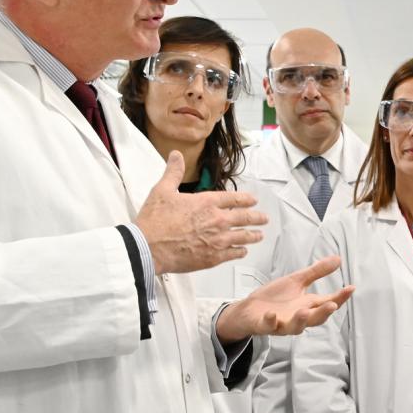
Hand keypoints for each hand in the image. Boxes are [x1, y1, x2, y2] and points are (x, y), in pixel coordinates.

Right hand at [136, 151, 267, 273]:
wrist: (148, 247)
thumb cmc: (155, 220)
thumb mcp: (162, 190)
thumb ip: (173, 172)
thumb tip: (176, 155)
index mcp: (207, 202)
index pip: (234, 199)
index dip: (246, 199)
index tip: (253, 201)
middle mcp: (217, 220)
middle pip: (245, 218)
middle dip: (257, 218)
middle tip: (264, 219)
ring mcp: (218, 240)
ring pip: (243, 236)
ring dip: (253, 235)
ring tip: (259, 235)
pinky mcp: (214, 257)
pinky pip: (234, 253)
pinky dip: (240, 251)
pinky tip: (243, 251)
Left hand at [215, 256, 353, 344]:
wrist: (249, 309)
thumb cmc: (274, 298)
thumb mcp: (297, 281)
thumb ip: (317, 272)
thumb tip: (338, 259)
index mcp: (308, 305)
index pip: (328, 302)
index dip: (340, 297)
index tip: (351, 288)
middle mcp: (298, 317)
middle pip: (316, 319)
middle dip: (324, 313)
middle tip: (332, 305)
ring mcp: (282, 323)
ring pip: (295, 327)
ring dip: (300, 320)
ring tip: (304, 312)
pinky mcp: (265, 325)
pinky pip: (269, 326)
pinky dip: (270, 321)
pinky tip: (271, 314)